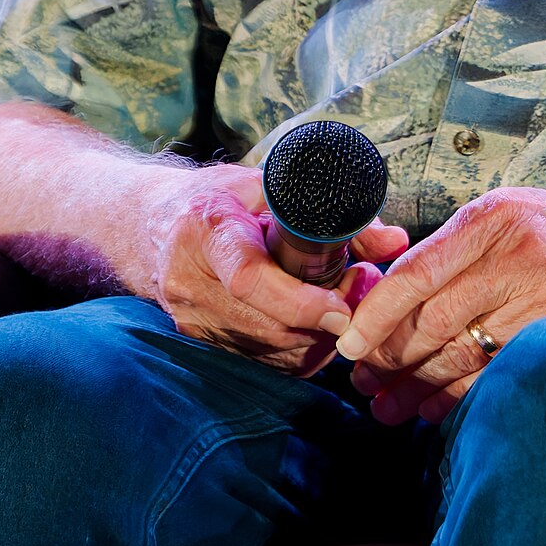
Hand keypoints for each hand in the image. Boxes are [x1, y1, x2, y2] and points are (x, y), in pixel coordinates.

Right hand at [141, 164, 409, 377]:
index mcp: (208, 229)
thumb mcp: (272, 185)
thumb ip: (335, 211)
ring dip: (315, 340)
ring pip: (267, 351)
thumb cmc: (221, 198)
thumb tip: (394, 242)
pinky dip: (294, 351)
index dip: (301, 301)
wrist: (151, 224)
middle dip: (323, 321)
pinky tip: (316, 326)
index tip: (342, 307)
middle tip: (363, 296)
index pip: (250, 277)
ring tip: (344, 306)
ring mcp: (191, 318)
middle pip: (266, 325)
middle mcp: (191, 279)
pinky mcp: (197, 342)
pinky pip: (257, 360)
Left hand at [333, 184, 545, 423]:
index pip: (413, 272)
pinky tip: (440, 412)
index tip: (348, 340)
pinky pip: (495, 379)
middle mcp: (512, 253)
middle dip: (387, 358)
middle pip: (425, 320)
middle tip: (366, 382)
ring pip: (454, 355)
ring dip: (416, 388)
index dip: (372, 314)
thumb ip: (472, 247)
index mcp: (496, 216)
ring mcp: (540, 296)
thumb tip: (404, 289)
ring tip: (391, 407)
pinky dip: (460, 402)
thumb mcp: (532, 216)